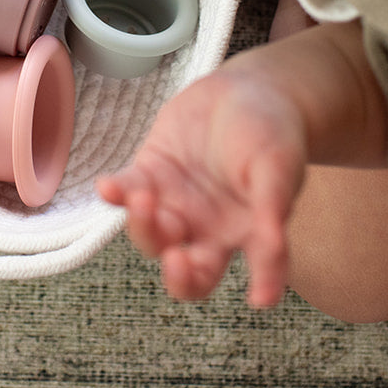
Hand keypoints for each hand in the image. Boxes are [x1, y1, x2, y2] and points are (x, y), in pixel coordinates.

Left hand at [97, 67, 308, 307]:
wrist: (243, 88)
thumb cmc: (272, 130)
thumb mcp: (278, 165)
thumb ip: (273, 210)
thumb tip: (275, 257)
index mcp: (249, 230)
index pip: (259, 270)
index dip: (260, 287)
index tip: (259, 299)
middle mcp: (209, 228)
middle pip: (189, 272)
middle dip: (179, 274)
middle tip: (176, 259)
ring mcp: (176, 205)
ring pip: (152, 237)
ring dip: (145, 227)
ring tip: (145, 199)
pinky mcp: (149, 175)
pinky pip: (126, 194)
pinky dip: (115, 194)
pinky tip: (108, 187)